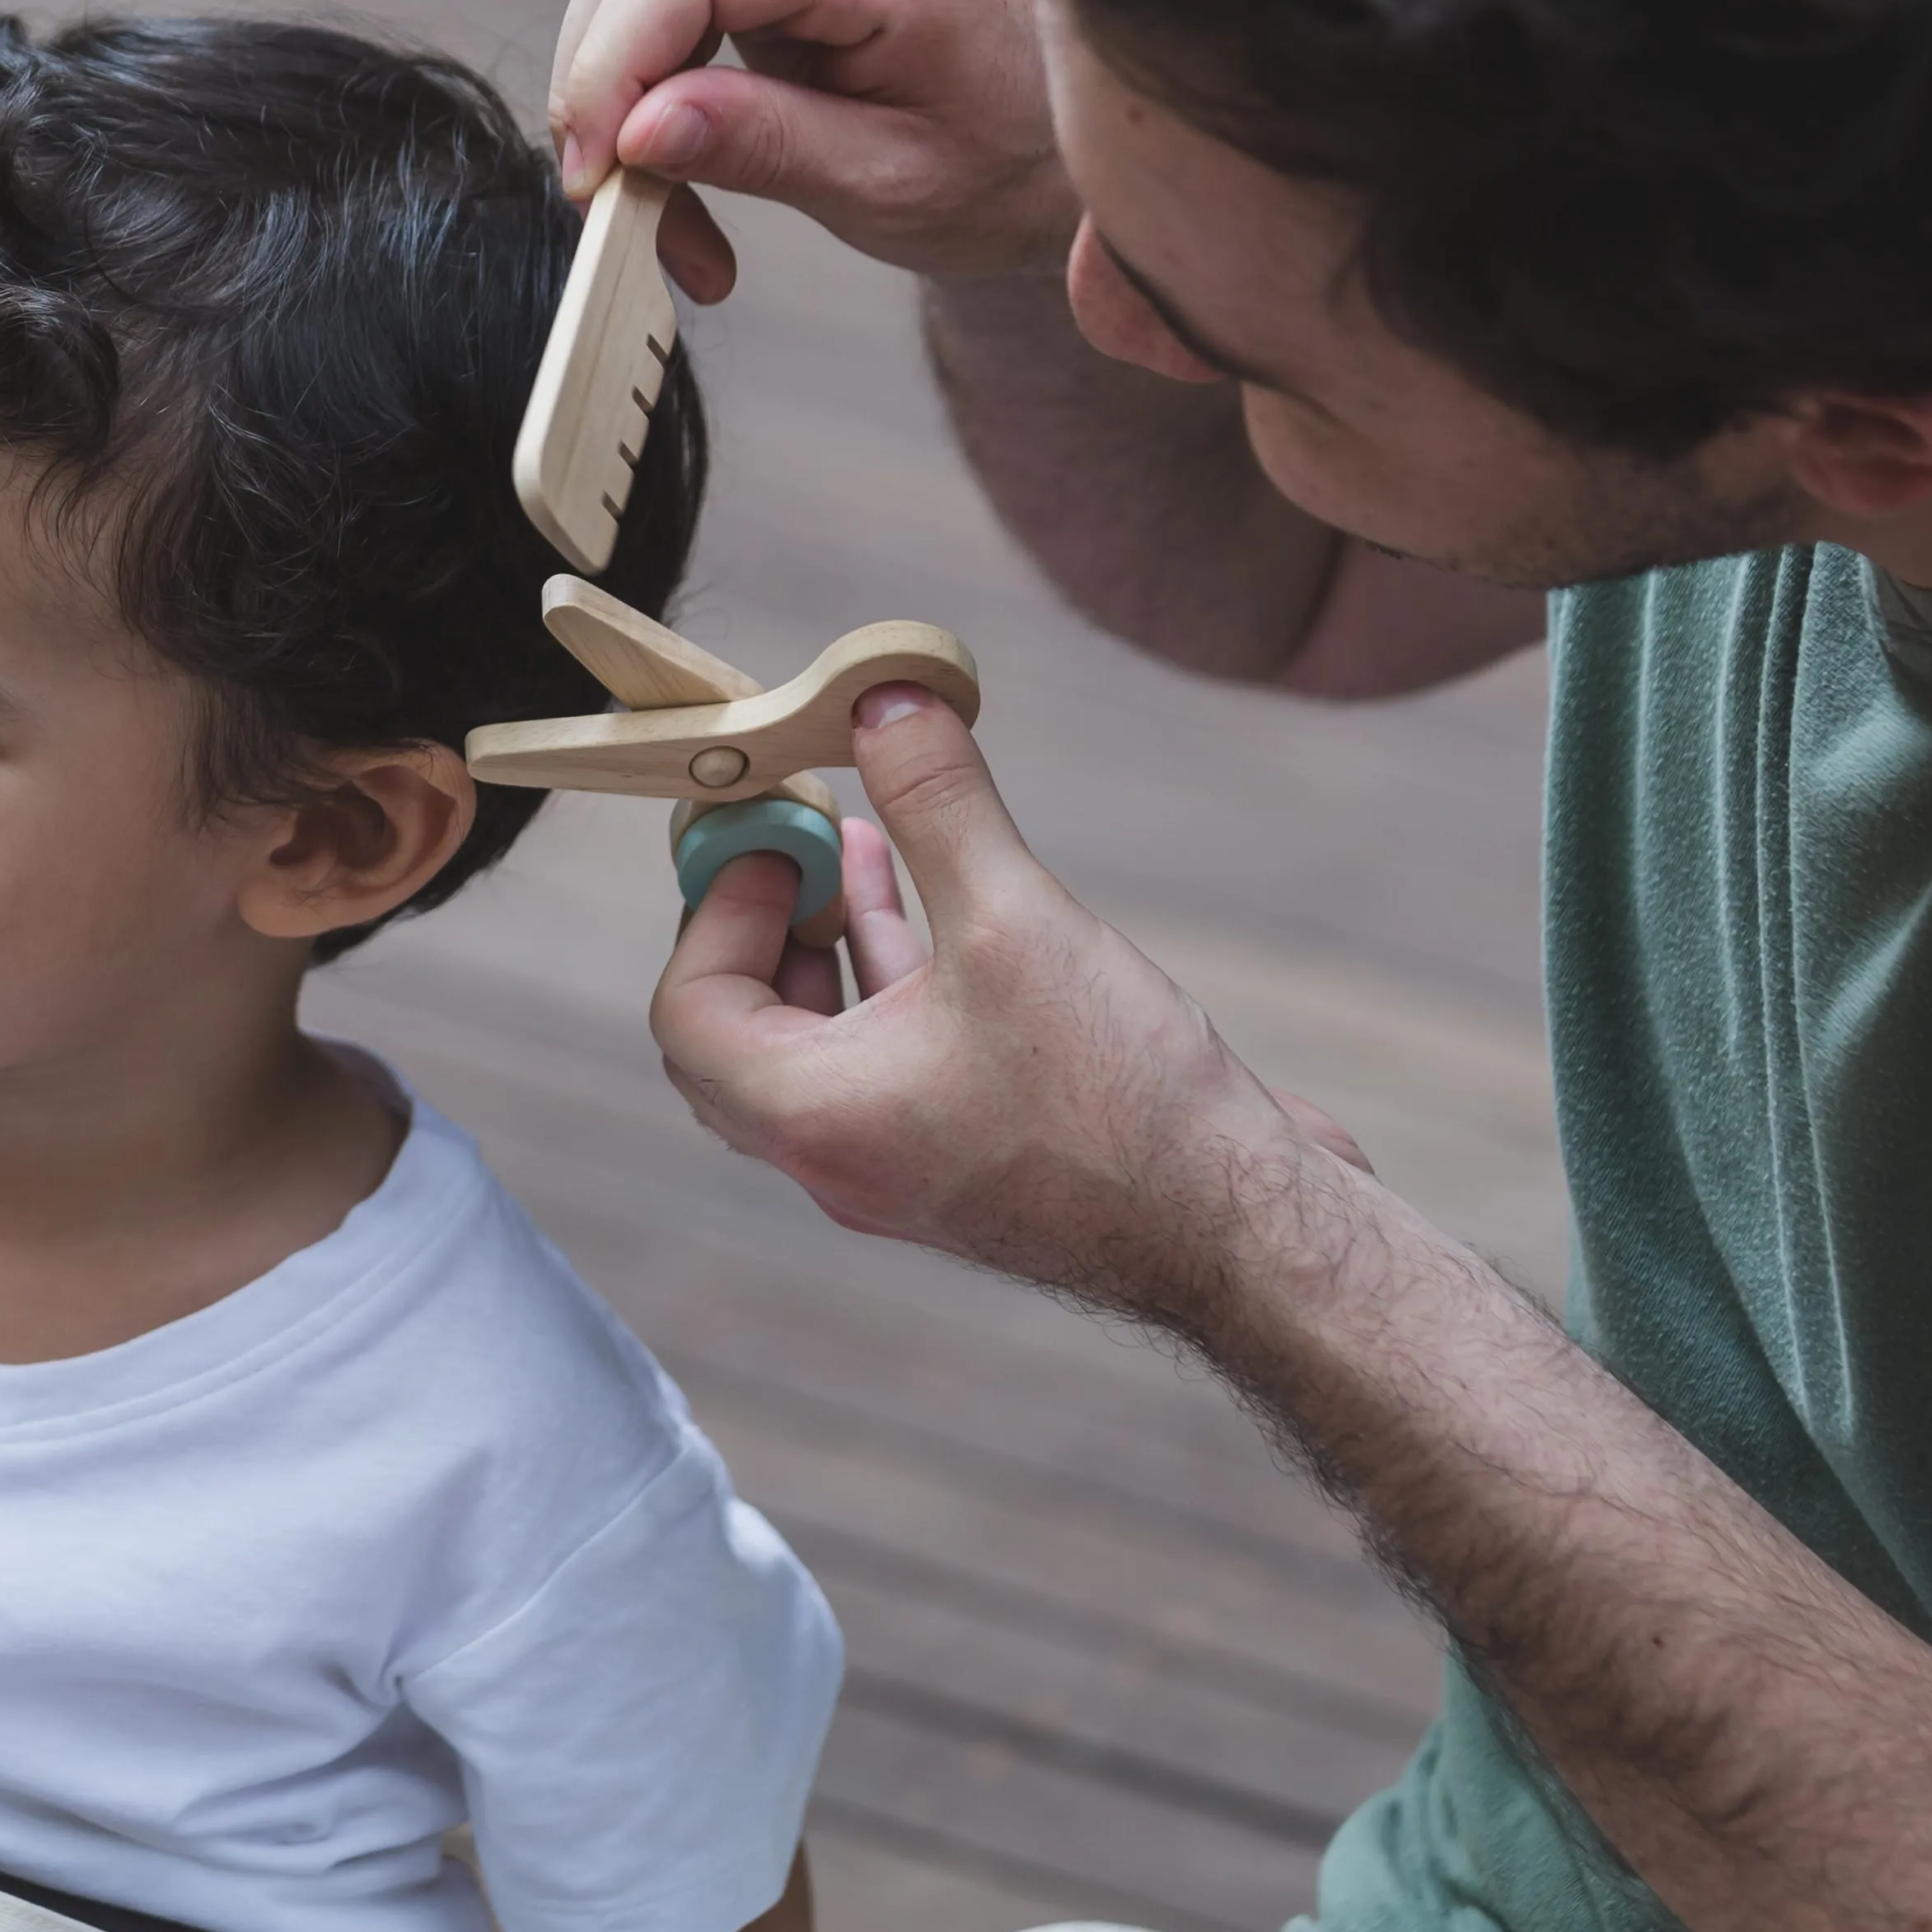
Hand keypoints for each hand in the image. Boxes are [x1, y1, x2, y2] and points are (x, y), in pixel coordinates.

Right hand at [550, 0, 1079, 299]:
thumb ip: (762, 148)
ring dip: (633, 71)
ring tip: (678, 190)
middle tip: (625, 206)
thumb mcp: (893, 187)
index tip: (594, 179)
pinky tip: (708, 120)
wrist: (1101, 125)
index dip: (604, 73)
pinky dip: (670, 42)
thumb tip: (635, 131)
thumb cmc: (1019, 164)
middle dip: (605, 82)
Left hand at [653, 684, 1367, 1325]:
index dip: (714, 908)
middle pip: (737, 1032)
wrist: (1241, 1234)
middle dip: (758, 923)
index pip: (690, 1011)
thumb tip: (888, 696)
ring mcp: (902, 1163)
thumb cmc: (1123, 1107)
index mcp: (813, 1117)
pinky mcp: (970, 1153)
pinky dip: (891, 976)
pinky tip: (928, 895)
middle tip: (790, 838)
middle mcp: (838, 1155)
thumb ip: (939, 802)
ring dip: (827, 940)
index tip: (771, 834)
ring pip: (821, 1041)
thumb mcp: (1015, 920)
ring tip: (848, 840)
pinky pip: (891, 1058)